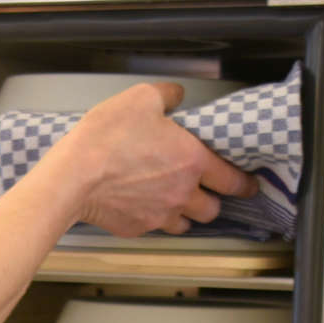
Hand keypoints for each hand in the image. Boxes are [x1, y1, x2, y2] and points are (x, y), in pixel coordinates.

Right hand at [51, 84, 255, 237]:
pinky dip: (156, 220)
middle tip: (204, 190)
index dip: (244, 183)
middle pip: (213, 209)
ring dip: (186, 214)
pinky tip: (144, 205)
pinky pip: (156, 228)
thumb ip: (167, 95)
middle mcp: (182, 193)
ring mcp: (161, 215)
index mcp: (193, 161)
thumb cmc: (108, 137)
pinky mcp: (138, 228)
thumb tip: (176, 95)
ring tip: (174, 201)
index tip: (249, 185)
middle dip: (212, 200)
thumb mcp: (141, 98)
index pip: (232, 180)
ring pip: (187, 223)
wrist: (74, 175)